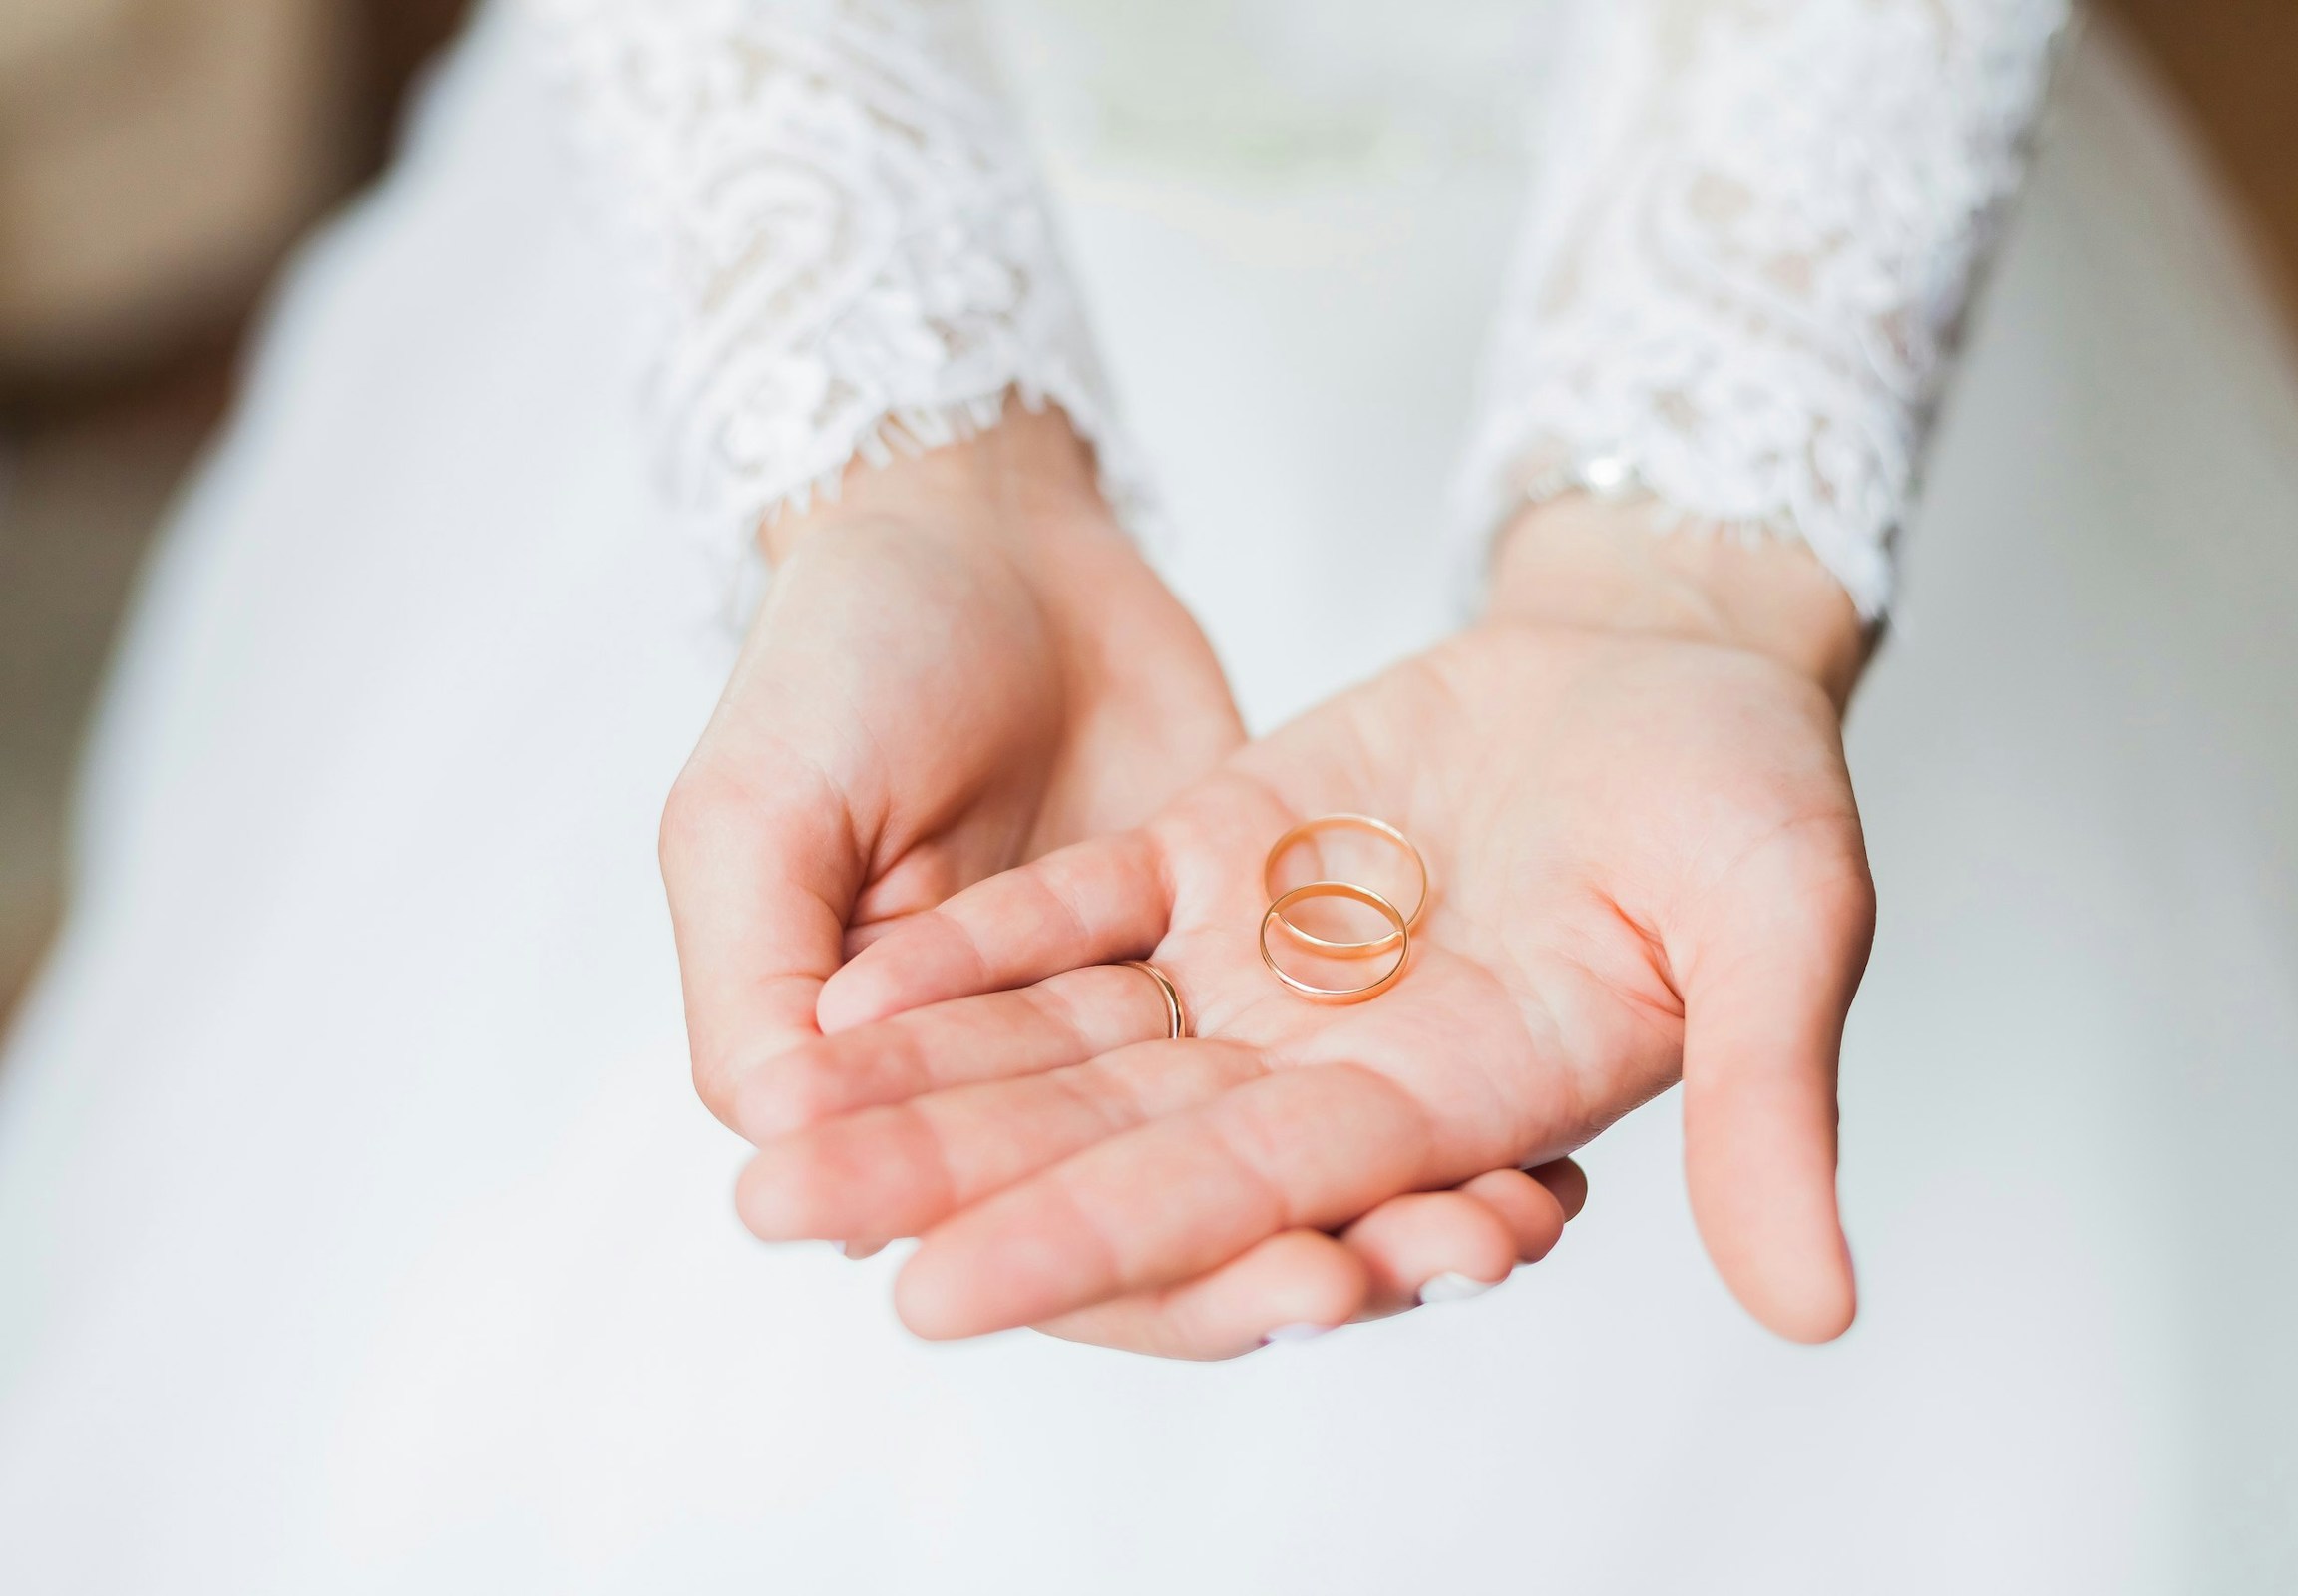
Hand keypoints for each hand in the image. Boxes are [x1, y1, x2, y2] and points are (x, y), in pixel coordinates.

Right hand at [665, 406, 1596, 1351]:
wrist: (965, 521)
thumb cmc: (833, 662)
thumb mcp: (752, 817)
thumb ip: (755, 991)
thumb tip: (780, 1159)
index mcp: (924, 1100)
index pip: (1057, 1232)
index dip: (1174, 1277)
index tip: (1302, 1285)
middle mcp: (1053, 1087)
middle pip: (1201, 1215)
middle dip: (1323, 1259)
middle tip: (1450, 1263)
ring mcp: (1165, 1015)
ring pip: (1284, 1146)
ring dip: (1397, 1198)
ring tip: (1516, 1217)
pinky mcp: (1254, 936)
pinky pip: (1349, 1038)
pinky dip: (1434, 1096)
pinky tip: (1539, 1132)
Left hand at [732, 499, 1875, 1347]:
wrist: (1674, 657)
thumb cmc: (1752, 787)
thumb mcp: (1784, 920)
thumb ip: (1771, 1101)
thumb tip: (1820, 1313)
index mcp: (1454, 1097)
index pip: (1247, 1188)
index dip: (1096, 1240)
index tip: (934, 1295)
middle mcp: (1335, 1057)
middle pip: (1116, 1136)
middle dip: (949, 1181)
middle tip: (777, 1219)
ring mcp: (1267, 958)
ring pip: (1070, 1042)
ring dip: (922, 1082)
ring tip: (770, 1133)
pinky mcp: (1222, 853)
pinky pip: (1078, 913)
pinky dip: (973, 952)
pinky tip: (846, 993)